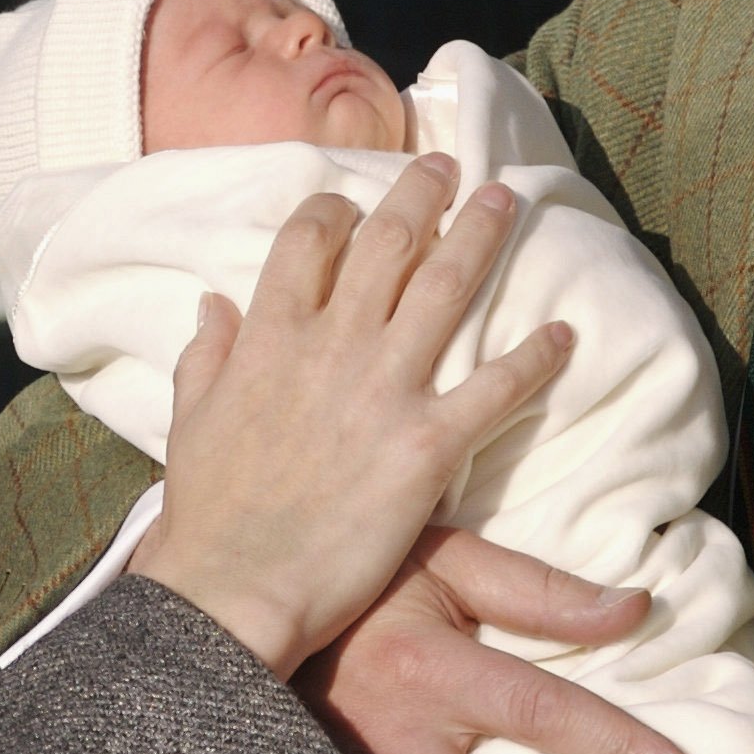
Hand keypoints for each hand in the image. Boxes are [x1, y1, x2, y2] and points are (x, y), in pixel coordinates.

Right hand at [131, 154, 572, 678]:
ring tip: (507, 202)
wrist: (234, 586)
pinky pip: (495, 388)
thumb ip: (206, 353)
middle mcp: (331, 343)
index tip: (354, 201)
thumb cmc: (208, 510)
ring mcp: (383, 388)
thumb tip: (212, 303)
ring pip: (446, 288)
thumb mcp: (190, 417)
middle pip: (388, 242)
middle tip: (449, 167)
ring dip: (481, 237)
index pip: (308, 239)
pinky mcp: (427, 444)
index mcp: (270, 334)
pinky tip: (563, 334)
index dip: (337, 209)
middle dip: (422, 195)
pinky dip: (534, 357)